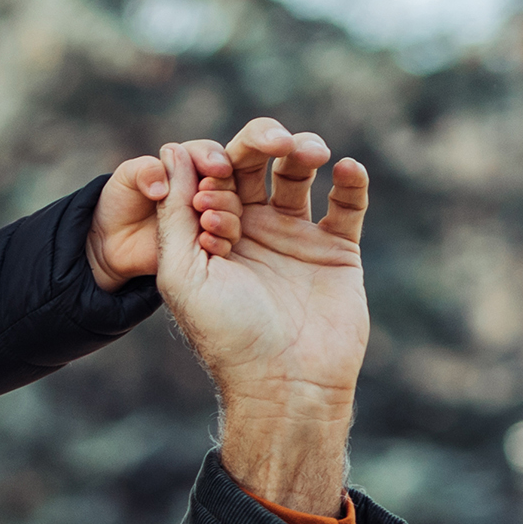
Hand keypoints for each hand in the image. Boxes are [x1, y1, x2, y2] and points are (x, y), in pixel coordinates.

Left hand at [89, 149, 242, 290]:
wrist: (114, 242)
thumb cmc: (120, 202)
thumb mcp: (126, 179)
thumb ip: (144, 172)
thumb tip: (163, 185)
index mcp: (185, 164)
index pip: (207, 153)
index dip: (211, 158)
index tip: (214, 168)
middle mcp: (202, 187)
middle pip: (227, 179)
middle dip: (222, 185)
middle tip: (205, 196)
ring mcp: (208, 214)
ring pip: (232, 207)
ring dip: (224, 210)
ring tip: (205, 220)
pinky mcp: (210, 240)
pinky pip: (227, 237)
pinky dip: (222, 237)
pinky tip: (206, 240)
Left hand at [153, 117, 370, 513]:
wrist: (285, 384)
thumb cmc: (225, 334)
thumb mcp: (183, 273)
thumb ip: (174, 213)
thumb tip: (172, 150)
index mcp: (210, 231)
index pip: (210, 176)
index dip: (211, 170)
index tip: (211, 195)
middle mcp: (252, 227)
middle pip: (255, 164)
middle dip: (259, 143)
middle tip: (271, 139)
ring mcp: (295, 236)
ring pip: (299, 173)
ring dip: (303, 151)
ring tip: (308, 151)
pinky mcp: (337, 250)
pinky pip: (347, 204)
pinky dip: (350, 180)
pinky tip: (345, 168)